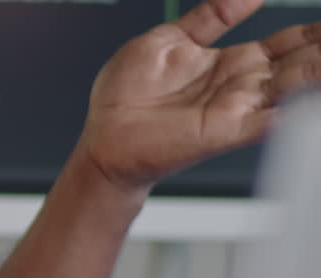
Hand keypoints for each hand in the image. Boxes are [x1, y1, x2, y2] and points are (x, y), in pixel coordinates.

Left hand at [79, 0, 320, 189]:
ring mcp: (237, 107)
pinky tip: (308, 103)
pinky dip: (296, 111)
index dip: (312, 32)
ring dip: (318, 71)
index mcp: (230, 62)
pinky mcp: (227, 130)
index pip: (287, 42)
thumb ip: (211, 16)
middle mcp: (241, 85)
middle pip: (302, 62)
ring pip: (297, 86)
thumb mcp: (169, 38)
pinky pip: (271, 119)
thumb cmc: (126, 96)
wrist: (103, 137)